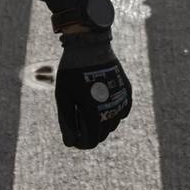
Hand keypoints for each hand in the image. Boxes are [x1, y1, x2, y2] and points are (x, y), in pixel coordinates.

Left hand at [55, 29, 130, 149]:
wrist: (90, 47)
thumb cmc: (72, 73)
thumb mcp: (63, 98)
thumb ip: (67, 122)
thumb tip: (71, 143)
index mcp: (94, 113)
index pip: (90, 142)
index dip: (80, 142)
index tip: (73, 136)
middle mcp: (111, 110)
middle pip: (102, 135)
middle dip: (89, 133)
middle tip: (77, 119)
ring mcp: (121, 100)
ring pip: (112, 124)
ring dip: (101, 122)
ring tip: (87, 107)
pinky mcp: (127, 92)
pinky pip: (122, 111)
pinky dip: (112, 111)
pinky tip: (102, 102)